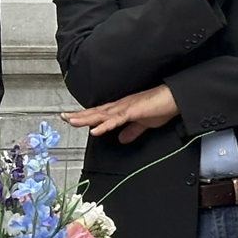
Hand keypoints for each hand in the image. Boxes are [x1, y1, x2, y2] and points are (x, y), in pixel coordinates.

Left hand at [63, 84, 178, 143]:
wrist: (175, 98)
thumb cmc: (163, 107)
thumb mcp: (145, 123)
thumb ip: (133, 131)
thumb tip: (122, 138)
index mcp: (122, 108)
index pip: (100, 113)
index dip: (85, 116)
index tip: (71, 118)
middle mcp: (120, 106)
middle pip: (95, 112)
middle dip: (79, 115)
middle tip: (63, 117)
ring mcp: (125, 108)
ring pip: (101, 115)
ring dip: (86, 119)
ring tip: (71, 121)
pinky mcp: (133, 112)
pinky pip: (116, 120)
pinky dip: (104, 126)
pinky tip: (95, 130)